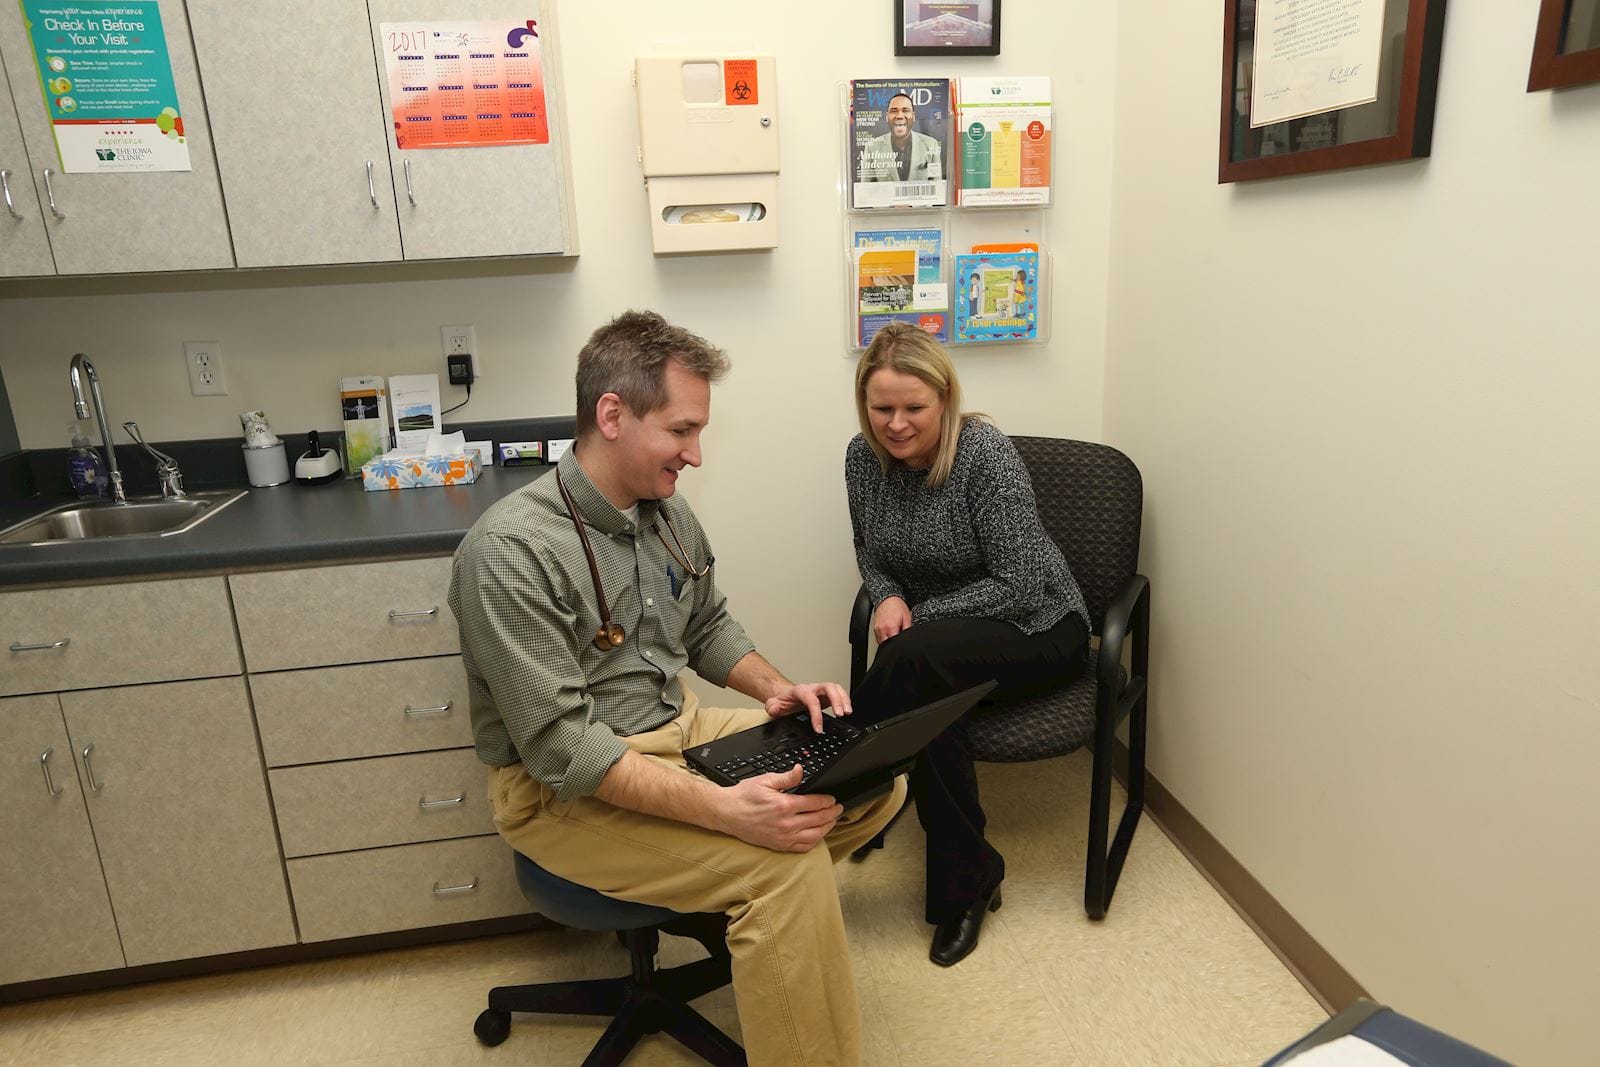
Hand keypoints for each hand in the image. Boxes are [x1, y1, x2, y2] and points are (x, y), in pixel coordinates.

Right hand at [719, 766, 843, 851]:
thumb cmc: (744, 797)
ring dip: (827, 828)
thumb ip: (787, 777)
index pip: (815, 804)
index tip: (832, 798)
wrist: (727, 813)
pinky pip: (803, 847)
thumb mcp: (766, 780)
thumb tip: (801, 770)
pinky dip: (814, 841)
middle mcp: (786, 824)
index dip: (827, 801)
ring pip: (814, 836)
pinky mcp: (779, 846)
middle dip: (832, 813)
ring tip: (832, 820)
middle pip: (819, 820)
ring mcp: (783, 837)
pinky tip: (818, 835)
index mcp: (784, 805)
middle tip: (838, 808)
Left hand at [764, 681, 850, 733]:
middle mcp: (813, 688)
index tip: (819, 728)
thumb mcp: (773, 704)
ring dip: (844, 699)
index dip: (816, 714)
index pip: (811, 700)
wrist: (786, 695)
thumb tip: (775, 710)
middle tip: (841, 714)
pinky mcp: (827, 695)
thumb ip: (772, 707)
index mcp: (800, 691)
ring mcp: (821, 691)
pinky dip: (845, 700)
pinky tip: (848, 710)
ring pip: (836, 688)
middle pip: (828, 688)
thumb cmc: (783, 701)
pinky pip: (839, 693)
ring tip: (848, 712)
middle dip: (836, 700)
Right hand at [872, 596, 912, 643]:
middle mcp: (882, 629)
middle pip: (886, 645)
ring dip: (887, 643)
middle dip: (893, 646)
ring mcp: (877, 629)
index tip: (902, 644)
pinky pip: (878, 639)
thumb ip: (908, 629)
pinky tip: (889, 635)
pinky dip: (883, 640)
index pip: (894, 643)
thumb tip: (909, 638)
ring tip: (894, 637)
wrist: (887, 598)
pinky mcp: (875, 629)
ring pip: (881, 643)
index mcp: (891, 627)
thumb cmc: (897, 606)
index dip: (899, 645)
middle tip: (898, 643)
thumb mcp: (907, 617)